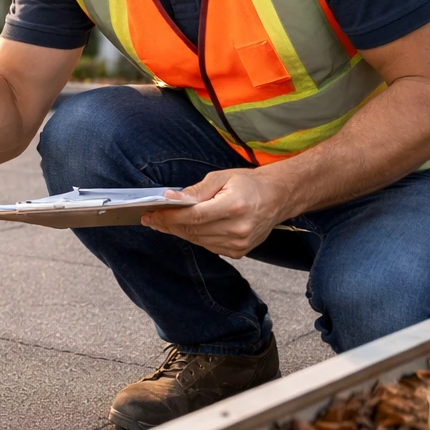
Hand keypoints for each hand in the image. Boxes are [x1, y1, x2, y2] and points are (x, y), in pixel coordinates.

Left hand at [141, 168, 290, 258]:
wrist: (278, 197)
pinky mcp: (239, 252)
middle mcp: (238, 229)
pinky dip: (195, 237)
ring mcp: (240, 244)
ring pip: (198, 240)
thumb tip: (171, 199)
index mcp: (234, 207)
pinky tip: (184, 228)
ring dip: (178, 231)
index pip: (194, 217)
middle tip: (151, 218)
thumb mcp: (221, 178)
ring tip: (162, 222)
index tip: (151, 213)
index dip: (169, 217)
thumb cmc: (248, 184)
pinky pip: (208, 246)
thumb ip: (195, 191)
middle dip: (168, 224)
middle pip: (193, 230)